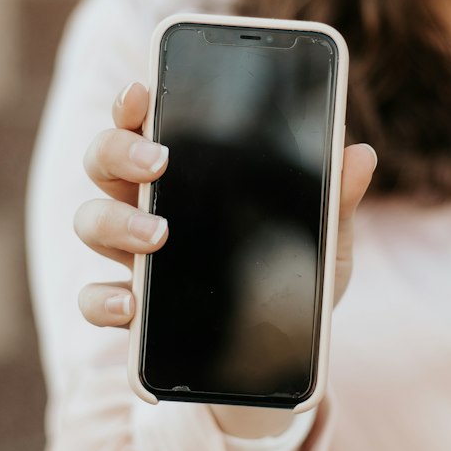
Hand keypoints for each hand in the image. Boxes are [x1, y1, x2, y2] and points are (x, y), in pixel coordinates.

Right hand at [74, 79, 376, 428]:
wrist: (279, 360)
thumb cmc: (292, 280)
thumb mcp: (325, 241)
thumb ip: (336, 199)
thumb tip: (359, 154)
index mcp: (190, 175)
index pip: (148, 123)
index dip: (134, 102)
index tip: (142, 89)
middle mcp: (148, 207)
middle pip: (104, 160)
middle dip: (120, 151)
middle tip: (158, 162)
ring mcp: (133, 258)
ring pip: (91, 220)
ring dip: (116, 223)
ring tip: (158, 237)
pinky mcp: (130, 312)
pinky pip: (92, 299)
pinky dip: (102, 300)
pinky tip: (131, 306)